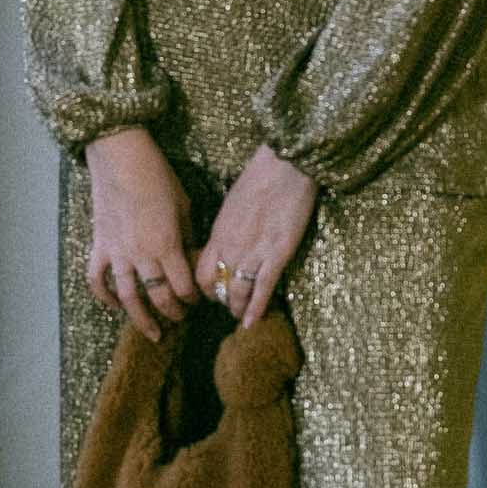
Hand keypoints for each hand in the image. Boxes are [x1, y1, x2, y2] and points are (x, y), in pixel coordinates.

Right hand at [84, 128, 198, 339]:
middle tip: (181, 318)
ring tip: (153, 334)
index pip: (183, 286)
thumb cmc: (157, 177)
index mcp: (167, 245)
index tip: (198, 300)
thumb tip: (193, 258)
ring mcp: (118, 253)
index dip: (193, 298)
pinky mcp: (100, 246)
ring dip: (141, 319)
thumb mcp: (183, 206)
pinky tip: (114, 307)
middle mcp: (142, 256)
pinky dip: (104, 297)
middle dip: (173, 312)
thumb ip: (188, 237)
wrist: (121, 157)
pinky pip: (97, 280)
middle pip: (159, 297)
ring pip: (128, 298)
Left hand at [197, 146, 318, 328]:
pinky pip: (263, 288)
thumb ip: (227, 228)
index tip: (211, 293)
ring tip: (239, 316)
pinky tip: (252, 321)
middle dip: (219, 301)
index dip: (204, 288)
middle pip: (215, 286)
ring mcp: (254, 252)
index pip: (201, 272)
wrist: (285, 165)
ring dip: (237, 308)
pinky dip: (256, 308)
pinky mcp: (277, 254)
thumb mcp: (232, 205)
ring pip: (237, 292)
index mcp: (219, 233)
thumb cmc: (260, 178)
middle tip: (227, 307)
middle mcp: (231, 247)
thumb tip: (227, 243)